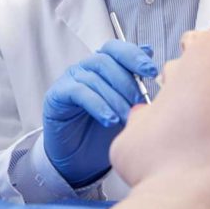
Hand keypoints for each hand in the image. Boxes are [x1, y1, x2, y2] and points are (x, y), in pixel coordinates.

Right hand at [42, 40, 156, 187]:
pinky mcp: (57, 96)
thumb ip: (135, 80)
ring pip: (94, 78)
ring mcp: (70, 80)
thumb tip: (149, 50)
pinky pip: (79, 93)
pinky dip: (98, 105)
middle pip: (106, 61)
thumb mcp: (126, 106)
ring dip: (114, 98)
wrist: (79, 159)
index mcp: (102, 66)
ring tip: (127, 116)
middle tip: (140, 101)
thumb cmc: (103, 131)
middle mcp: (85, 68)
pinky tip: (109, 119)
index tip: (152, 71)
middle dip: (127, 81)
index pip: (117, 49)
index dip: (134, 56)